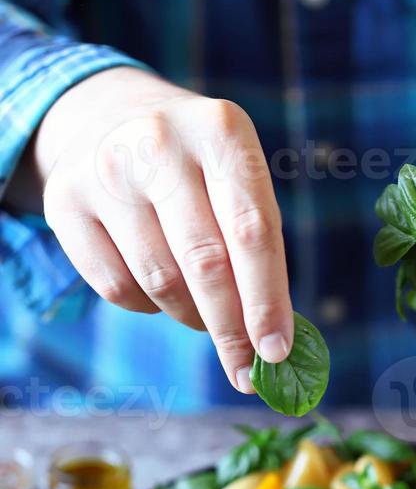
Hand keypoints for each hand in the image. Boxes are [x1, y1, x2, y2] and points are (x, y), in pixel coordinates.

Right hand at [30, 67, 293, 392]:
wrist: (110, 117)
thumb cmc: (197, 168)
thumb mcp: (237, 180)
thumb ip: (260, 248)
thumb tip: (272, 341)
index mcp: (221, 132)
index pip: (251, 231)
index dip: (266, 300)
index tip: (275, 352)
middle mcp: (160, 142)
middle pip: (205, 262)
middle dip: (230, 329)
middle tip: (246, 371)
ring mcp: (106, 170)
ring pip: (160, 281)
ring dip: (191, 317)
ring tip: (204, 315)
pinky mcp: (66, 202)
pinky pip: (117, 287)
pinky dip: (148, 307)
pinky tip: (159, 291)